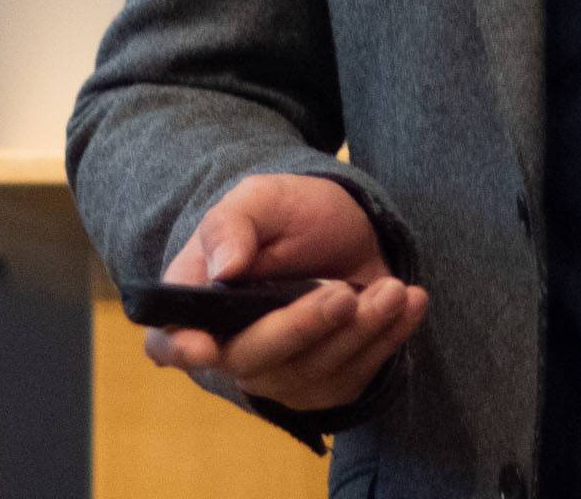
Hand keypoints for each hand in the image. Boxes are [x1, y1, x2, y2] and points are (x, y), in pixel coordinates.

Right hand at [141, 173, 427, 411]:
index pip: (170, 341)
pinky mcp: (325, 382)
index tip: (207, 347)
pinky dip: (387, 342)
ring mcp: (280, 373)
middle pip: (256, 361)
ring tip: (394, 290)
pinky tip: (410, 303)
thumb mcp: (261, 199)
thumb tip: (224, 268)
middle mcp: (232, 349)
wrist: (344, 225)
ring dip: (359, 333)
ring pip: (313, 373)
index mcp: (198, 305)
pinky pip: (353, 377)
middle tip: (344, 294)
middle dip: (303, 328)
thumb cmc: (288, 213)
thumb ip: (233, 225)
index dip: (182, 348)